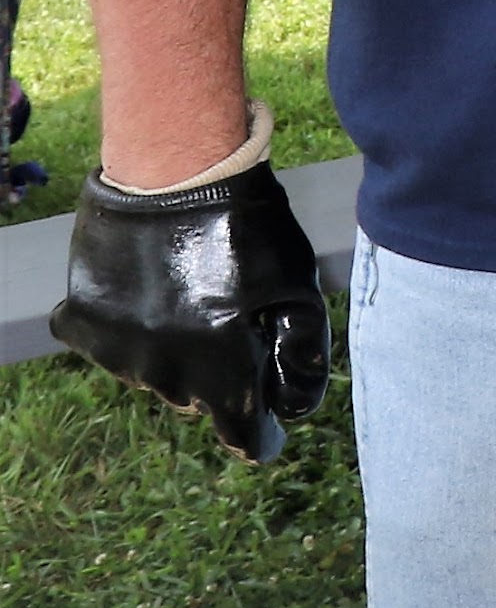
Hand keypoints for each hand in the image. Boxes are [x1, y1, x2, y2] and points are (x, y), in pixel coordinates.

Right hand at [50, 105, 327, 462]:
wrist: (174, 171)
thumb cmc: (248, 227)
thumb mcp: (296, 286)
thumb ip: (301, 353)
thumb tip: (296, 407)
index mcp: (221, 365)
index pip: (240, 433)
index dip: (256, 436)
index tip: (264, 434)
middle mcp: (164, 369)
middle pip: (197, 397)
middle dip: (218, 374)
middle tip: (231, 319)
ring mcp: (116, 348)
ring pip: (153, 373)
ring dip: (174, 350)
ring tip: (192, 294)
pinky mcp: (82, 323)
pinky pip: (109, 344)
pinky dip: (130, 327)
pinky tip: (149, 290)